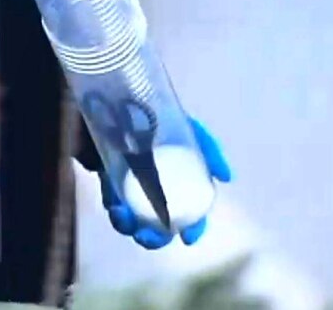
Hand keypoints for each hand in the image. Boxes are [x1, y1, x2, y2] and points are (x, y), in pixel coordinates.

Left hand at [99, 116, 231, 249]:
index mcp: (178, 173)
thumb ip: (207, 148)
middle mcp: (155, 181)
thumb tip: (226, 177)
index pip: (191, 209)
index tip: (188, 238)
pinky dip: (113, 208)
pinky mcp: (105, 177)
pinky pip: (111, 201)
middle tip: (147, 236)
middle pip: (159, 221)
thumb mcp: (184, 125)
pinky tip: (113, 206)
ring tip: (123, 217)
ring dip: (128, 226)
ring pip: (132, 217)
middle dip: (156, 237)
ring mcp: (129, 181)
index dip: (194, 227)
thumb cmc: (151, 106)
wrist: (107, 94)